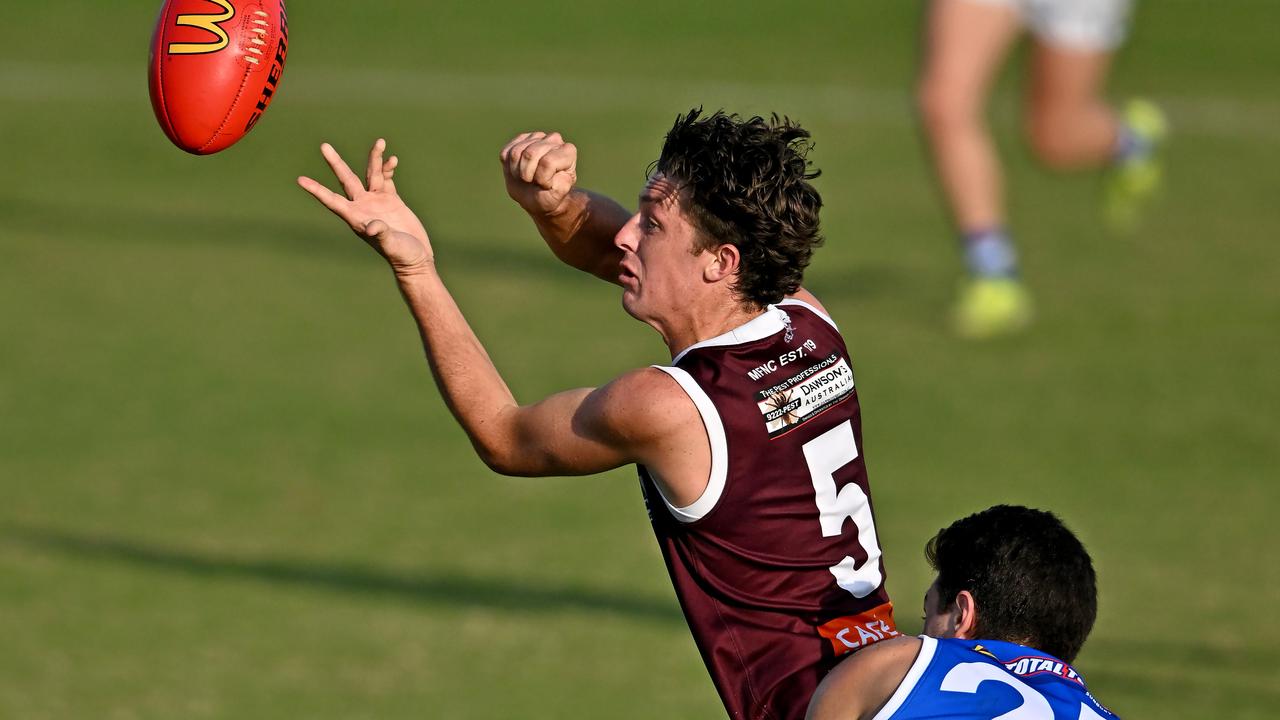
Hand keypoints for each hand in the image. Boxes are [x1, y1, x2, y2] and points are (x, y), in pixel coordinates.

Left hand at [298, 139, 433, 274]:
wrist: (416, 258)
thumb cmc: (401, 256)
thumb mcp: (391, 245)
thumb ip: (381, 234)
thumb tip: (373, 226)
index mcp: (356, 217)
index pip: (332, 200)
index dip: (316, 190)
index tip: (300, 180)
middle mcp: (363, 206)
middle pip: (346, 179)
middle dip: (336, 163)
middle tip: (324, 146)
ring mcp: (377, 201)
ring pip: (370, 174)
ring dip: (374, 158)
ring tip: (380, 141)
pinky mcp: (391, 200)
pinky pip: (386, 179)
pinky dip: (388, 169)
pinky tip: (393, 160)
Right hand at [500, 131, 577, 216]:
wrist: (536, 196)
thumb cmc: (548, 196)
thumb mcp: (556, 198)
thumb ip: (561, 189)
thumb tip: (562, 175)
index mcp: (568, 152)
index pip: (548, 162)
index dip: (542, 179)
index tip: (546, 185)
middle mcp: (554, 140)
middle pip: (530, 154)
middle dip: (527, 175)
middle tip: (533, 182)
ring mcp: (536, 137)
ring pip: (516, 153)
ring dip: (516, 172)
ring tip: (525, 177)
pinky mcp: (519, 139)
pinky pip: (506, 152)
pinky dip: (508, 167)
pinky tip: (518, 171)